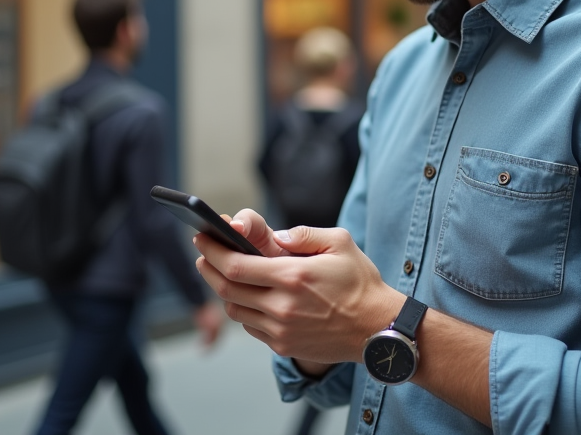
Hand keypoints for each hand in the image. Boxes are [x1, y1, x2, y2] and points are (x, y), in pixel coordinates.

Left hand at [194, 212, 402, 367]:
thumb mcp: (340, 243)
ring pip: (235, 310)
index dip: (213, 251)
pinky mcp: (284, 346)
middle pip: (226, 289)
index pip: (236, 265)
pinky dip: (244, 310)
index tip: (202, 239)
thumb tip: (274, 236)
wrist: (378, 329)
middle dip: (208, 268)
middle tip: (203, 254)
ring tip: (223, 274)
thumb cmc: (360, 283)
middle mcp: (282, 306)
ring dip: (223, 291)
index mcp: (293, 276)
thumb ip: (303, 234)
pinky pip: (251, 327)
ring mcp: (281, 330)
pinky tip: (249, 297)